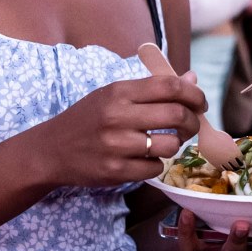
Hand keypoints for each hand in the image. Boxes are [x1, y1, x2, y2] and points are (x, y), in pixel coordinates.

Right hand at [27, 74, 204, 190]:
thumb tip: (192, 79)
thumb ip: (153, 88)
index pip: (170, 87)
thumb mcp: (114, 95)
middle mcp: (118, 117)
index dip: (194, 94)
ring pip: (170, 145)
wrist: (51, 150)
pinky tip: (145, 158)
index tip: (200, 102)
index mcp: (119, 92)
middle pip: (177, 116)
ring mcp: (117, 146)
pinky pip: (154, 168)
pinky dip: (156, 164)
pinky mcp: (115, 172)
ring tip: (166, 142)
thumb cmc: (88, 119)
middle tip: (191, 125)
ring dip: (176, 145)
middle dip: (192, 121)